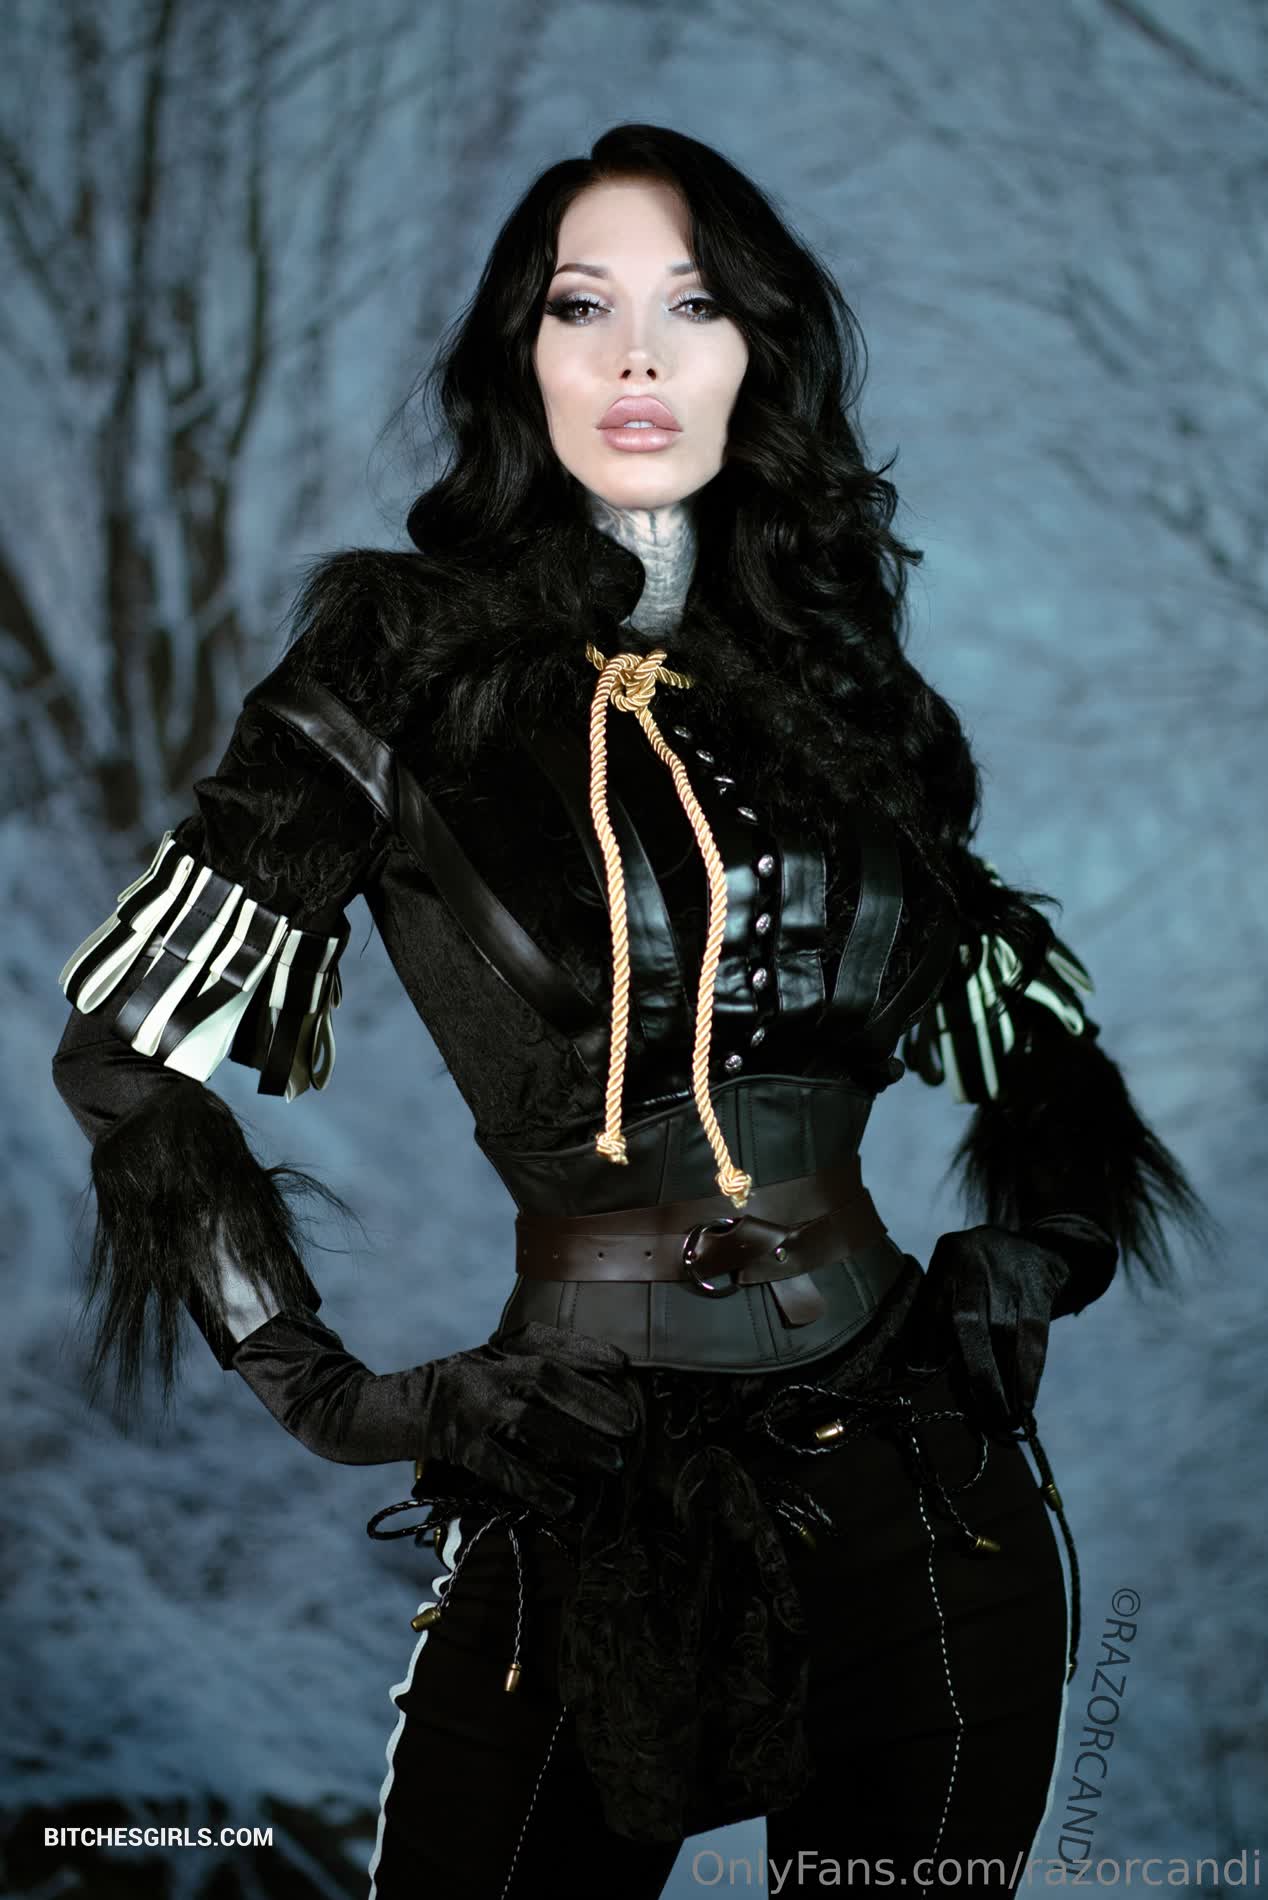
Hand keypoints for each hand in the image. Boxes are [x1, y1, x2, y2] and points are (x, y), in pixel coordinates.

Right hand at [231, 1309, 639, 1516]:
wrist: (368, 1411)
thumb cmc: (437, 1395)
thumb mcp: (481, 1368)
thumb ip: (520, 1369)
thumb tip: (587, 1388)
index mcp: (493, 1348)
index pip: (549, 1342)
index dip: (588, 1353)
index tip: (624, 1367)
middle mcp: (483, 1367)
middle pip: (549, 1380)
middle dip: (594, 1402)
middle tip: (632, 1428)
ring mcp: (466, 1403)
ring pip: (531, 1420)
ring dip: (576, 1442)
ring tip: (612, 1463)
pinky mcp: (451, 1440)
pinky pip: (501, 1465)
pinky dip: (536, 1484)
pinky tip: (564, 1503)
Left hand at [901, 1220, 1112, 1432]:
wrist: (1037, 1248)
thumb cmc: (982, 1274)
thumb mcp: (955, 1273)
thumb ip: (937, 1311)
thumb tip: (922, 1369)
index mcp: (949, 1258)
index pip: (931, 1307)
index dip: (926, 1345)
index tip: (924, 1377)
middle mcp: (977, 1263)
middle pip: (968, 1323)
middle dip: (972, 1373)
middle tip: (978, 1414)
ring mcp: (1011, 1275)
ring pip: (1003, 1335)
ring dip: (1002, 1382)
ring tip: (1002, 1418)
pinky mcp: (1040, 1288)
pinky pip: (1034, 1338)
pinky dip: (1029, 1373)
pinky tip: (1025, 1401)